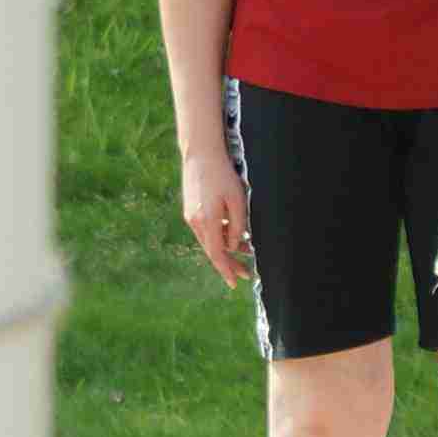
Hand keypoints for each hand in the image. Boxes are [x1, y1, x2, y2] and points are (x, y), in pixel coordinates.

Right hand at [179, 144, 250, 290]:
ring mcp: (191, 216)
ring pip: (210, 241)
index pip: (217, 254)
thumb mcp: (238, 201)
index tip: (235, 282)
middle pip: (212, 251)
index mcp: (207, 221)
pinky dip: (219, 236)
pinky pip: (206, 231)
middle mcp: (195, 222)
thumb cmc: (222, 175)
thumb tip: (234, 246)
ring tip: (247, 252)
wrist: (200, 154)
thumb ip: (237, 227)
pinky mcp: (191, 210)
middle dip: (229, 263)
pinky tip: (233, 235)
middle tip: (246, 273)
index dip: (226, 270)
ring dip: (226, 249)